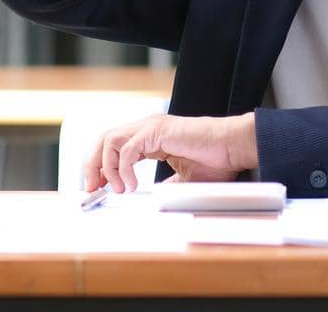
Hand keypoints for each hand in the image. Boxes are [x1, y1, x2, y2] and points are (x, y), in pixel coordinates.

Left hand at [84, 112, 258, 192]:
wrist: (234, 148)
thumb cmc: (218, 161)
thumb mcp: (185, 180)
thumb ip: (166, 186)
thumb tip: (155, 200)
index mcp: (151, 137)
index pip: (113, 147)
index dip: (101, 167)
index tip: (98, 189)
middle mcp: (147, 129)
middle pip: (103, 140)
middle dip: (93, 166)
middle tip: (93, 189)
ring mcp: (151, 127)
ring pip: (110, 141)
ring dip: (107, 168)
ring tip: (118, 189)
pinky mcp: (157, 130)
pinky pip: (127, 149)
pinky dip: (124, 169)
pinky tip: (132, 186)